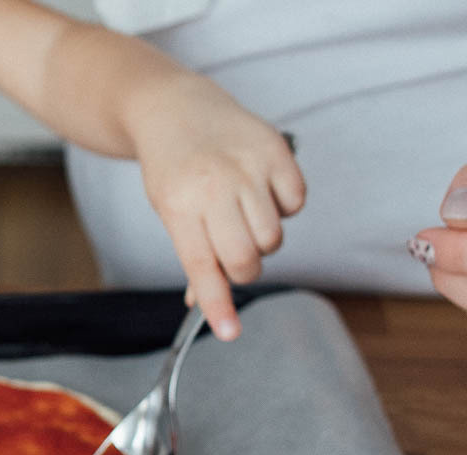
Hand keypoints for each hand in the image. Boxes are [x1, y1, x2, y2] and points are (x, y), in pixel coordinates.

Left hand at [133, 75, 304, 339]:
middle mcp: (215, 185)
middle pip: (247, 258)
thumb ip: (194, 257)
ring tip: (242, 215)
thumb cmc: (172, 169)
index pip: (203, 266)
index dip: (218, 304)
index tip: (229, 333)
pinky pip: (296, 203)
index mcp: (179, 205)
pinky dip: (283, 207)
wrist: (174, 108)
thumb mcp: (169, 213)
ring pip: (274, 237)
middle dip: (244, 270)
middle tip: (233, 255)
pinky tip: (260, 190)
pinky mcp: (276, 150)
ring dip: (262, 240)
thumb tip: (210, 305)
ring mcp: (248, 166)